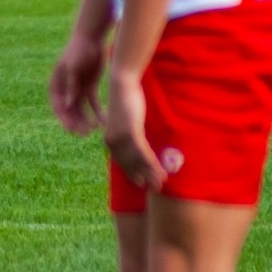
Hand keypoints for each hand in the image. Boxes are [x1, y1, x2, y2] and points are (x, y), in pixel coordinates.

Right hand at [48, 36, 104, 134]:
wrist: (91, 39)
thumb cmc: (78, 50)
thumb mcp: (73, 67)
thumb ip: (70, 86)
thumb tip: (66, 106)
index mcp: (56, 85)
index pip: (58, 107)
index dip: (64, 120)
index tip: (72, 130)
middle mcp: (65, 90)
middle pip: (69, 112)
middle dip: (76, 124)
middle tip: (85, 134)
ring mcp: (77, 90)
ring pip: (81, 111)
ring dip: (86, 121)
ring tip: (94, 130)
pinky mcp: (89, 88)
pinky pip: (93, 105)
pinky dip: (97, 113)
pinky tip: (104, 122)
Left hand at [105, 70, 165, 191]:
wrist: (122, 83)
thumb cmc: (126, 99)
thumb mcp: (127, 120)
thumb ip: (132, 132)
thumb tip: (140, 141)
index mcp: (110, 138)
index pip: (121, 161)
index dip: (132, 172)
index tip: (141, 183)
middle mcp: (112, 140)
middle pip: (129, 164)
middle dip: (143, 177)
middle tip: (155, 188)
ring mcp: (121, 136)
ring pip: (137, 161)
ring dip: (150, 174)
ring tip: (161, 184)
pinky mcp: (131, 131)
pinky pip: (143, 152)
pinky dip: (152, 164)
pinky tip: (161, 172)